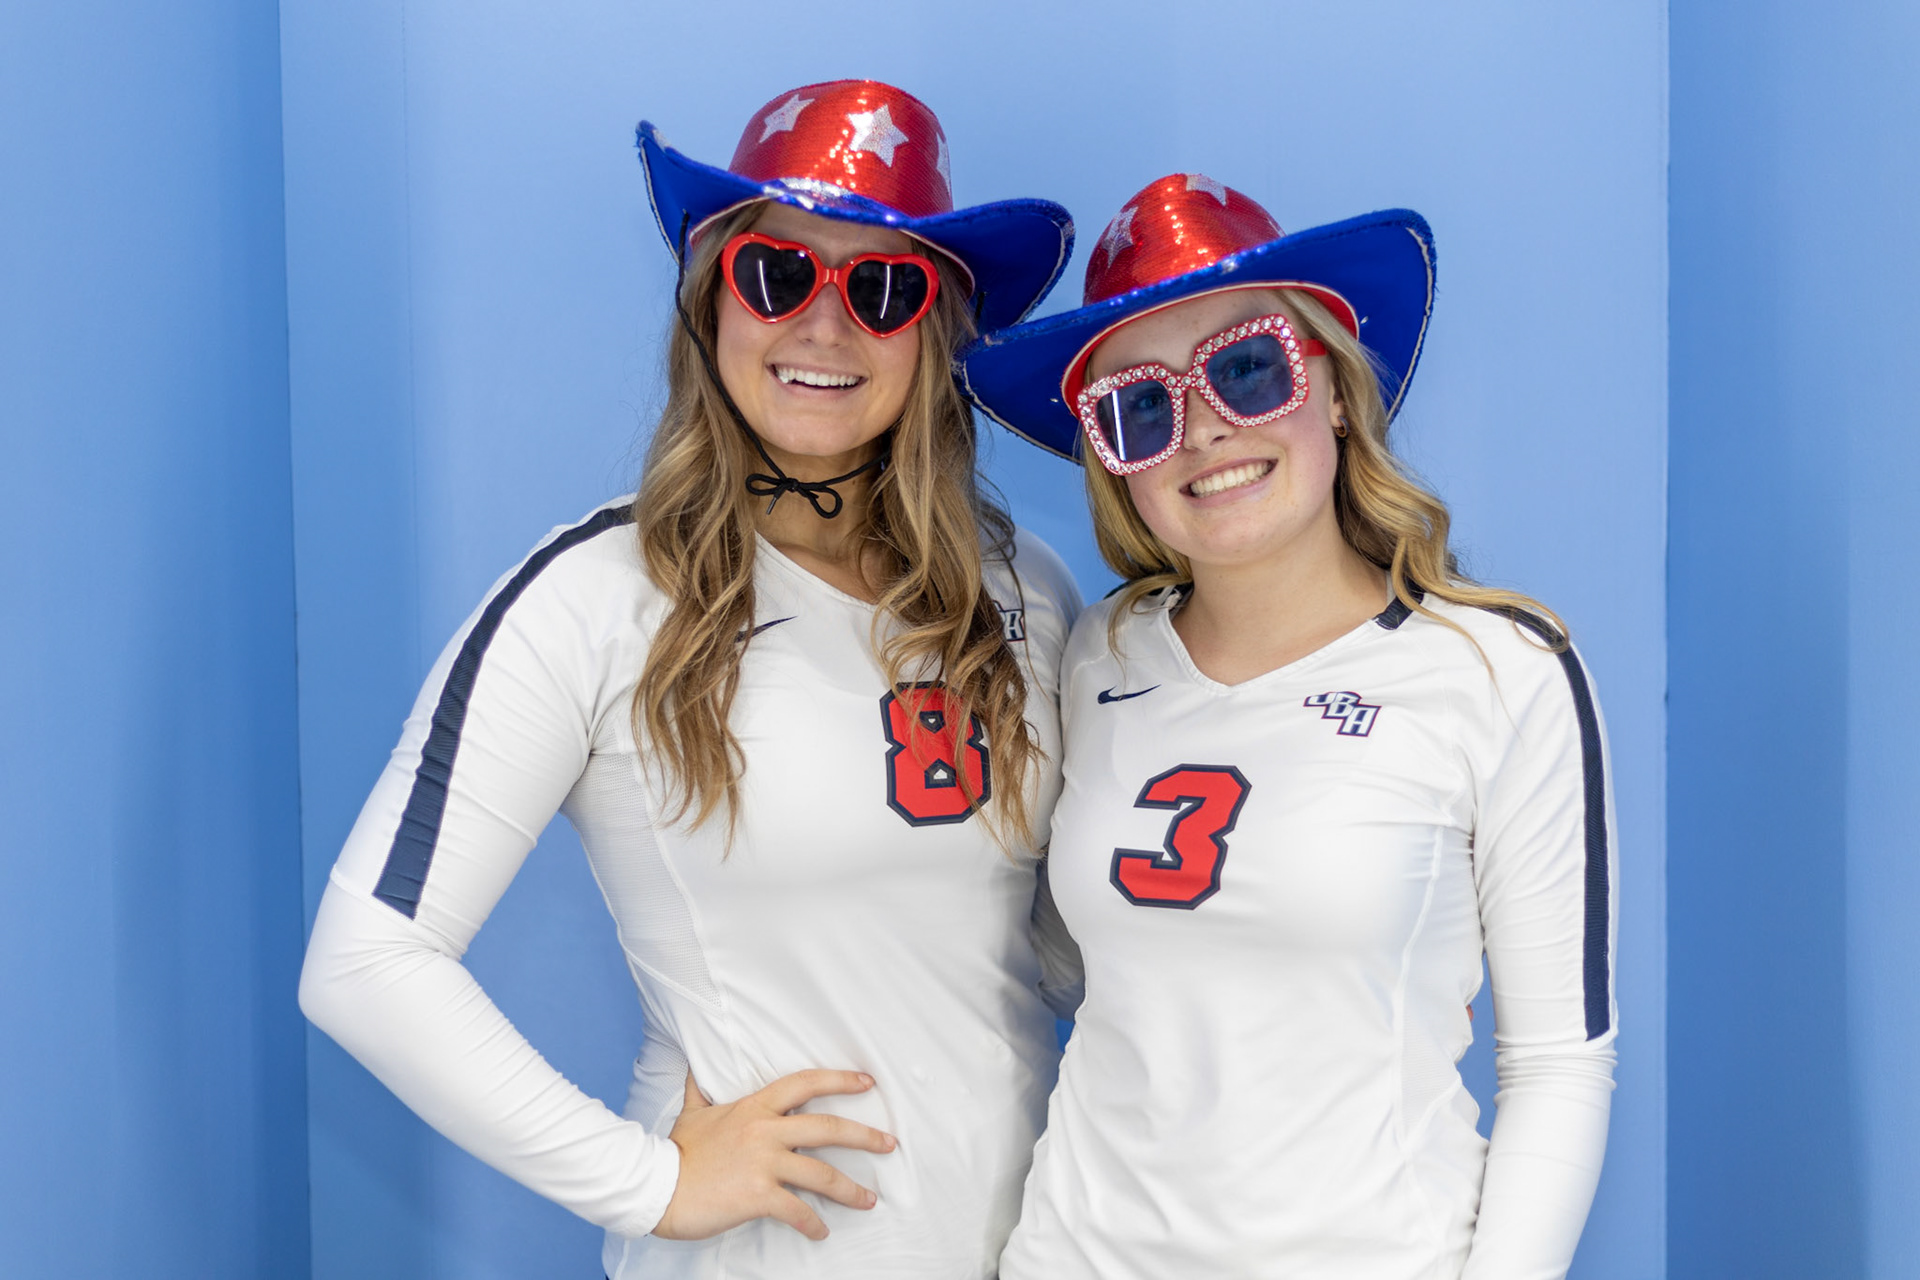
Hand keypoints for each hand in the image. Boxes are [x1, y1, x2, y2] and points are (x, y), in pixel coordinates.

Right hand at [652, 1069, 896, 1241]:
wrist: (655, 1186)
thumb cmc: (675, 1151)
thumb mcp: (692, 1112)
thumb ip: (700, 1089)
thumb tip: (696, 1066)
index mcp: (754, 1107)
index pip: (804, 1083)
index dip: (839, 1080)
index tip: (867, 1082)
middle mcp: (764, 1130)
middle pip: (827, 1126)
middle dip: (864, 1136)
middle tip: (889, 1144)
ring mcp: (763, 1163)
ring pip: (821, 1173)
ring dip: (851, 1189)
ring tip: (869, 1200)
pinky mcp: (758, 1195)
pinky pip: (798, 1211)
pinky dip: (813, 1224)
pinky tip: (821, 1232)